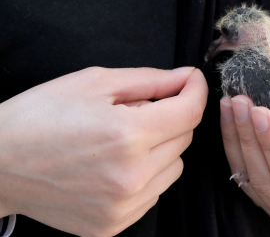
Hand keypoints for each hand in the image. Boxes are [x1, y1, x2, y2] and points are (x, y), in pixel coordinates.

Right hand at [0, 67, 207, 236]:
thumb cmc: (41, 116)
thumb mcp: (95, 83)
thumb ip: (151, 81)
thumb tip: (187, 78)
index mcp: (127, 135)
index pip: (189, 112)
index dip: (195, 90)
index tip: (192, 80)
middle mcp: (132, 176)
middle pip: (184, 138)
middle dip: (171, 116)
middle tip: (139, 109)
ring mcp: (124, 205)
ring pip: (174, 166)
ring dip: (161, 147)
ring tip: (124, 139)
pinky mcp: (115, 224)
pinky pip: (155, 192)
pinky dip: (148, 173)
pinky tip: (118, 164)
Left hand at [220, 94, 269, 236]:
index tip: (261, 111)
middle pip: (266, 181)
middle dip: (250, 138)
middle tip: (240, 101)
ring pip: (248, 176)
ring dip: (236, 137)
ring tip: (232, 103)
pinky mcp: (260, 193)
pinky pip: (239, 170)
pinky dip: (231, 140)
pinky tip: (229, 114)